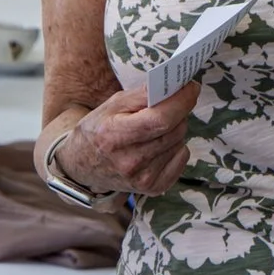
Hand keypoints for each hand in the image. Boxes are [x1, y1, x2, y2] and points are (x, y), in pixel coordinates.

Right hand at [51, 81, 199, 197]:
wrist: (83, 165)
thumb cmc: (99, 129)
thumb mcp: (111, 105)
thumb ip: (141, 95)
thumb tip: (173, 86)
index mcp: (114, 136)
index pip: (160, 119)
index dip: (181, 101)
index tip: (190, 87)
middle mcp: (130, 161)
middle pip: (174, 130)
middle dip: (178, 112)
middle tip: (169, 105)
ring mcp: (143, 178)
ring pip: (180, 142)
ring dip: (175, 129)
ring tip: (156, 128)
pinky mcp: (154, 188)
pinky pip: (182, 157)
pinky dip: (176, 147)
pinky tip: (159, 145)